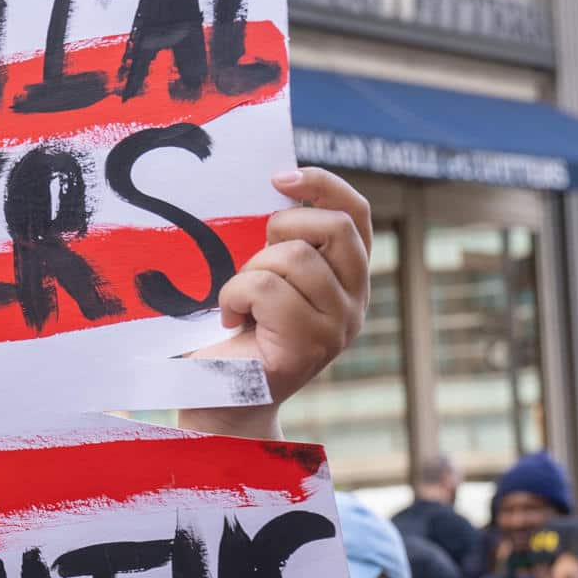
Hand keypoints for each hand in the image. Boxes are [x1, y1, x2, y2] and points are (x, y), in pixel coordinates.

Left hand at [180, 168, 371, 439]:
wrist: (221, 400)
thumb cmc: (238, 332)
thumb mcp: (270, 275)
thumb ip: (286, 242)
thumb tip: (276, 184)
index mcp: (350, 280)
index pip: (356, 214)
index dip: (323, 184)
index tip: (279, 177)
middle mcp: (356, 303)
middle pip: (334, 228)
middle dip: (284, 227)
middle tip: (256, 256)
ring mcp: (336, 327)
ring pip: (295, 257)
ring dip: (252, 269)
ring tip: (241, 299)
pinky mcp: (307, 347)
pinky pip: (266, 288)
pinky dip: (236, 294)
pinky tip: (232, 319)